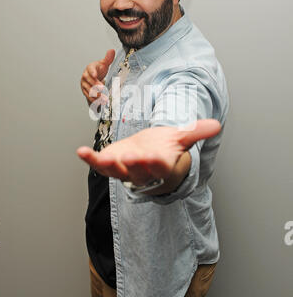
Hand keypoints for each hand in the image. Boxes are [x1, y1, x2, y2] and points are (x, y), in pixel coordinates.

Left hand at [76, 119, 220, 185]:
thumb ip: (196, 132)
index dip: (157, 163)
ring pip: (117, 171)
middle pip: (138, 172)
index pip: (160, 167)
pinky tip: (81, 151)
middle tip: (130, 157)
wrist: (149, 157)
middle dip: (134, 165)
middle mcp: (142, 172)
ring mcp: (124, 170)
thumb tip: (217, 125)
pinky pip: (99, 165)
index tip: (155, 157)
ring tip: (101, 157)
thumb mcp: (180, 138)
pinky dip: (90, 159)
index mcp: (161, 166)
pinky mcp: (110, 164)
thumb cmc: (165, 148)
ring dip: (108, 165)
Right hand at [80, 49, 114, 105]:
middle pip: (90, 81)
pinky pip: (89, 96)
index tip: (96, 75)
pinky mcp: (85, 91)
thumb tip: (112, 51)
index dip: (93, 72)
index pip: (90, 69)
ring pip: (89, 90)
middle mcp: (85, 76)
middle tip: (103, 88)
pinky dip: (95, 100)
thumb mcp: (104, 64)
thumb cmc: (99, 70)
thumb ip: (108, 58)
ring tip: (104, 98)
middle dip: (96, 85)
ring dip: (97, 95)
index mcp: (90, 68)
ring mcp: (84, 84)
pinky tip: (101, 102)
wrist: (94, 77)